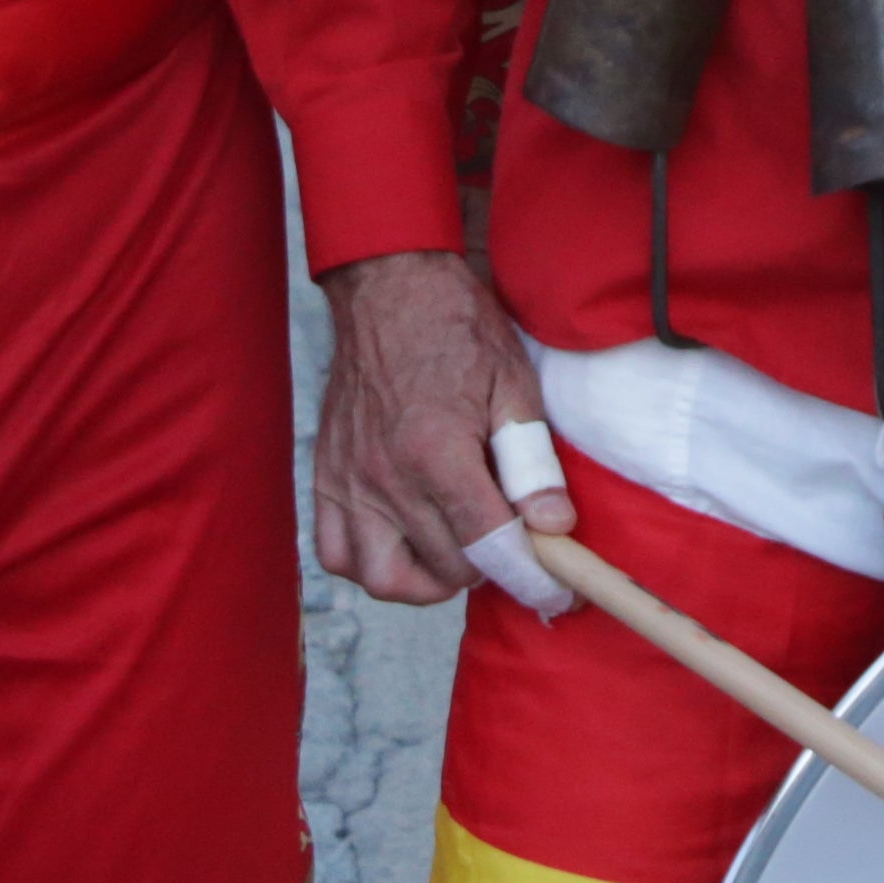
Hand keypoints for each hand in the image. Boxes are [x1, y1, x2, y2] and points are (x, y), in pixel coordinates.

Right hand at [309, 250, 556, 604]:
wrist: (389, 289)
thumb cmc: (456, 329)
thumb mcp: (513, 383)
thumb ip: (531, 460)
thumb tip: (553, 524)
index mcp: (436, 451)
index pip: (487, 545)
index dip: (530, 578)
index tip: (557, 593)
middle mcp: (385, 477)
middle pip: (443, 569)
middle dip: (488, 569)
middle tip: (510, 545)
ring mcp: (349, 481)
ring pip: (382, 579)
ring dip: (426, 581)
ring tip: (455, 553)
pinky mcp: (326, 478)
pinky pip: (335, 553)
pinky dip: (369, 564)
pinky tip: (404, 542)